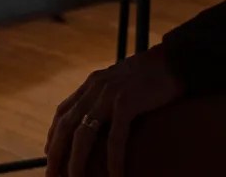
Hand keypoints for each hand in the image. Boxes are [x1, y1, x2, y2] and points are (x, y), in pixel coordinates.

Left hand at [46, 46, 183, 176]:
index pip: (63, 112)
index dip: (52, 135)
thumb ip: (107, 96)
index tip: (49, 155)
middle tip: (53, 176)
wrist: (176, 60)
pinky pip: (114, 138)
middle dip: (56, 154)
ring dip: (77, 162)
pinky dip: (112, 160)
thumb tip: (99, 122)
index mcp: (93, 83)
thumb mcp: (121, 81)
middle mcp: (96, 87)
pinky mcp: (127, 103)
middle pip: (65, 126)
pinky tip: (114, 175)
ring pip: (83, 135)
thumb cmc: (153, 75)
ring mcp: (110, 94)